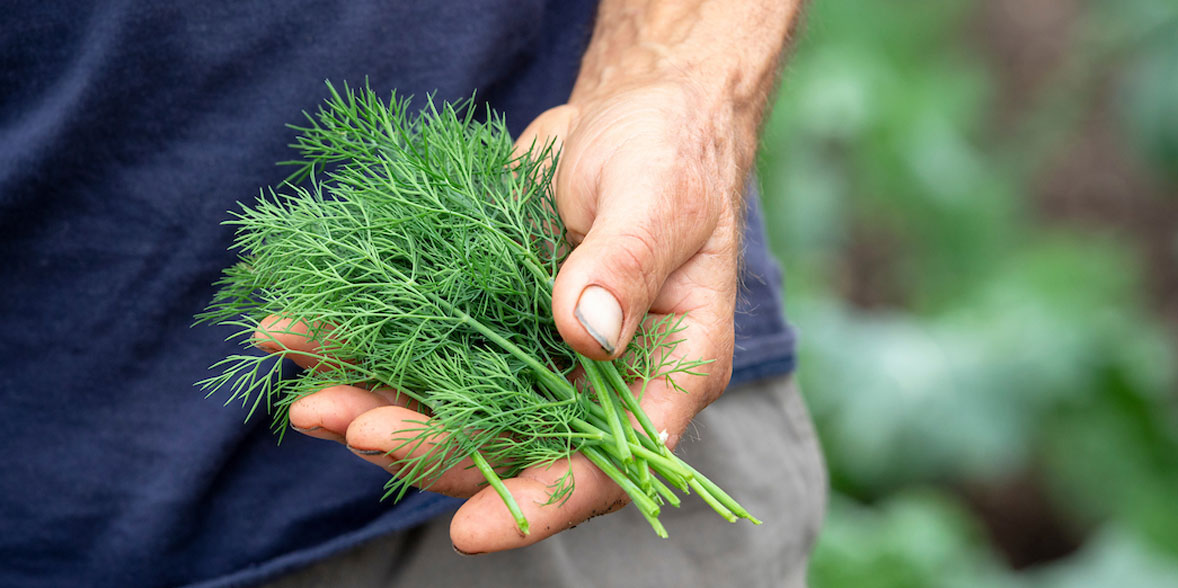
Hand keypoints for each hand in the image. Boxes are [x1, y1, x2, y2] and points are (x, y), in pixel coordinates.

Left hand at [258, 80, 746, 552]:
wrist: (628, 117)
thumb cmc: (669, 154)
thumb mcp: (659, 200)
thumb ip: (624, 264)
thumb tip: (583, 335)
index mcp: (662, 374)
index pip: (605, 462)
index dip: (540, 505)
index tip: (470, 531)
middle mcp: (592, 381)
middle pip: (510, 444)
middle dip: (430, 446)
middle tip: (355, 427)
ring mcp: (532, 353)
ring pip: (453, 405)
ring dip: (378, 407)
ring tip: (307, 399)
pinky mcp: (484, 316)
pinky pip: (422, 345)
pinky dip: (360, 344)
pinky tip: (297, 335)